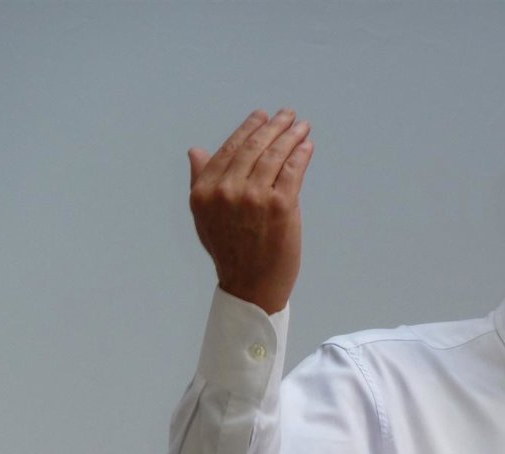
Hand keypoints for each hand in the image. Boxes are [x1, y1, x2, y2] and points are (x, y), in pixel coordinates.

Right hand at [188, 109, 313, 313]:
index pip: (229, 149)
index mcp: (205, 191)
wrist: (251, 287)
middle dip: (274, 126)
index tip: (262, 117)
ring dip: (291, 135)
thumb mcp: (204, 217)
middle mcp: (227, 190)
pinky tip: (307, 145)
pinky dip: (301, 155)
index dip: (247, 129)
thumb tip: (196, 151)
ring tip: (301, 126)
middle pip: (254, 147)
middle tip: (288, 115)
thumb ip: (201, 181)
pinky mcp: (281, 206)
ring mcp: (254, 197)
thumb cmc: (231, 253)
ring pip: (275, 156)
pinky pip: (293, 171)